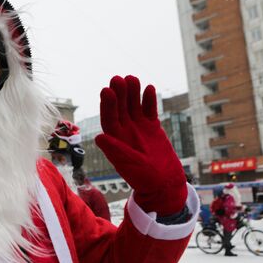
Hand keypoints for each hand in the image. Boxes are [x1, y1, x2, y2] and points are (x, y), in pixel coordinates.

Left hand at [94, 75, 186, 216]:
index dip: (107, 105)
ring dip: (132, 93)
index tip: (107, 91)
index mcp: (114, 139)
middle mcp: (124, 131)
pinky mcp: (152, 127)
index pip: (109, 118)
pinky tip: (149, 88)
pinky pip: (149, 110)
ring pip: (134, 106)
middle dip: (119, 94)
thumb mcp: (129, 164)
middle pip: (120, 108)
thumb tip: (98, 137)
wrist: (164, 184)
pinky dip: (149, 100)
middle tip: (118, 78)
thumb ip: (116, 150)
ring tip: (132, 78)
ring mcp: (138, 127)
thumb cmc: (143, 178)